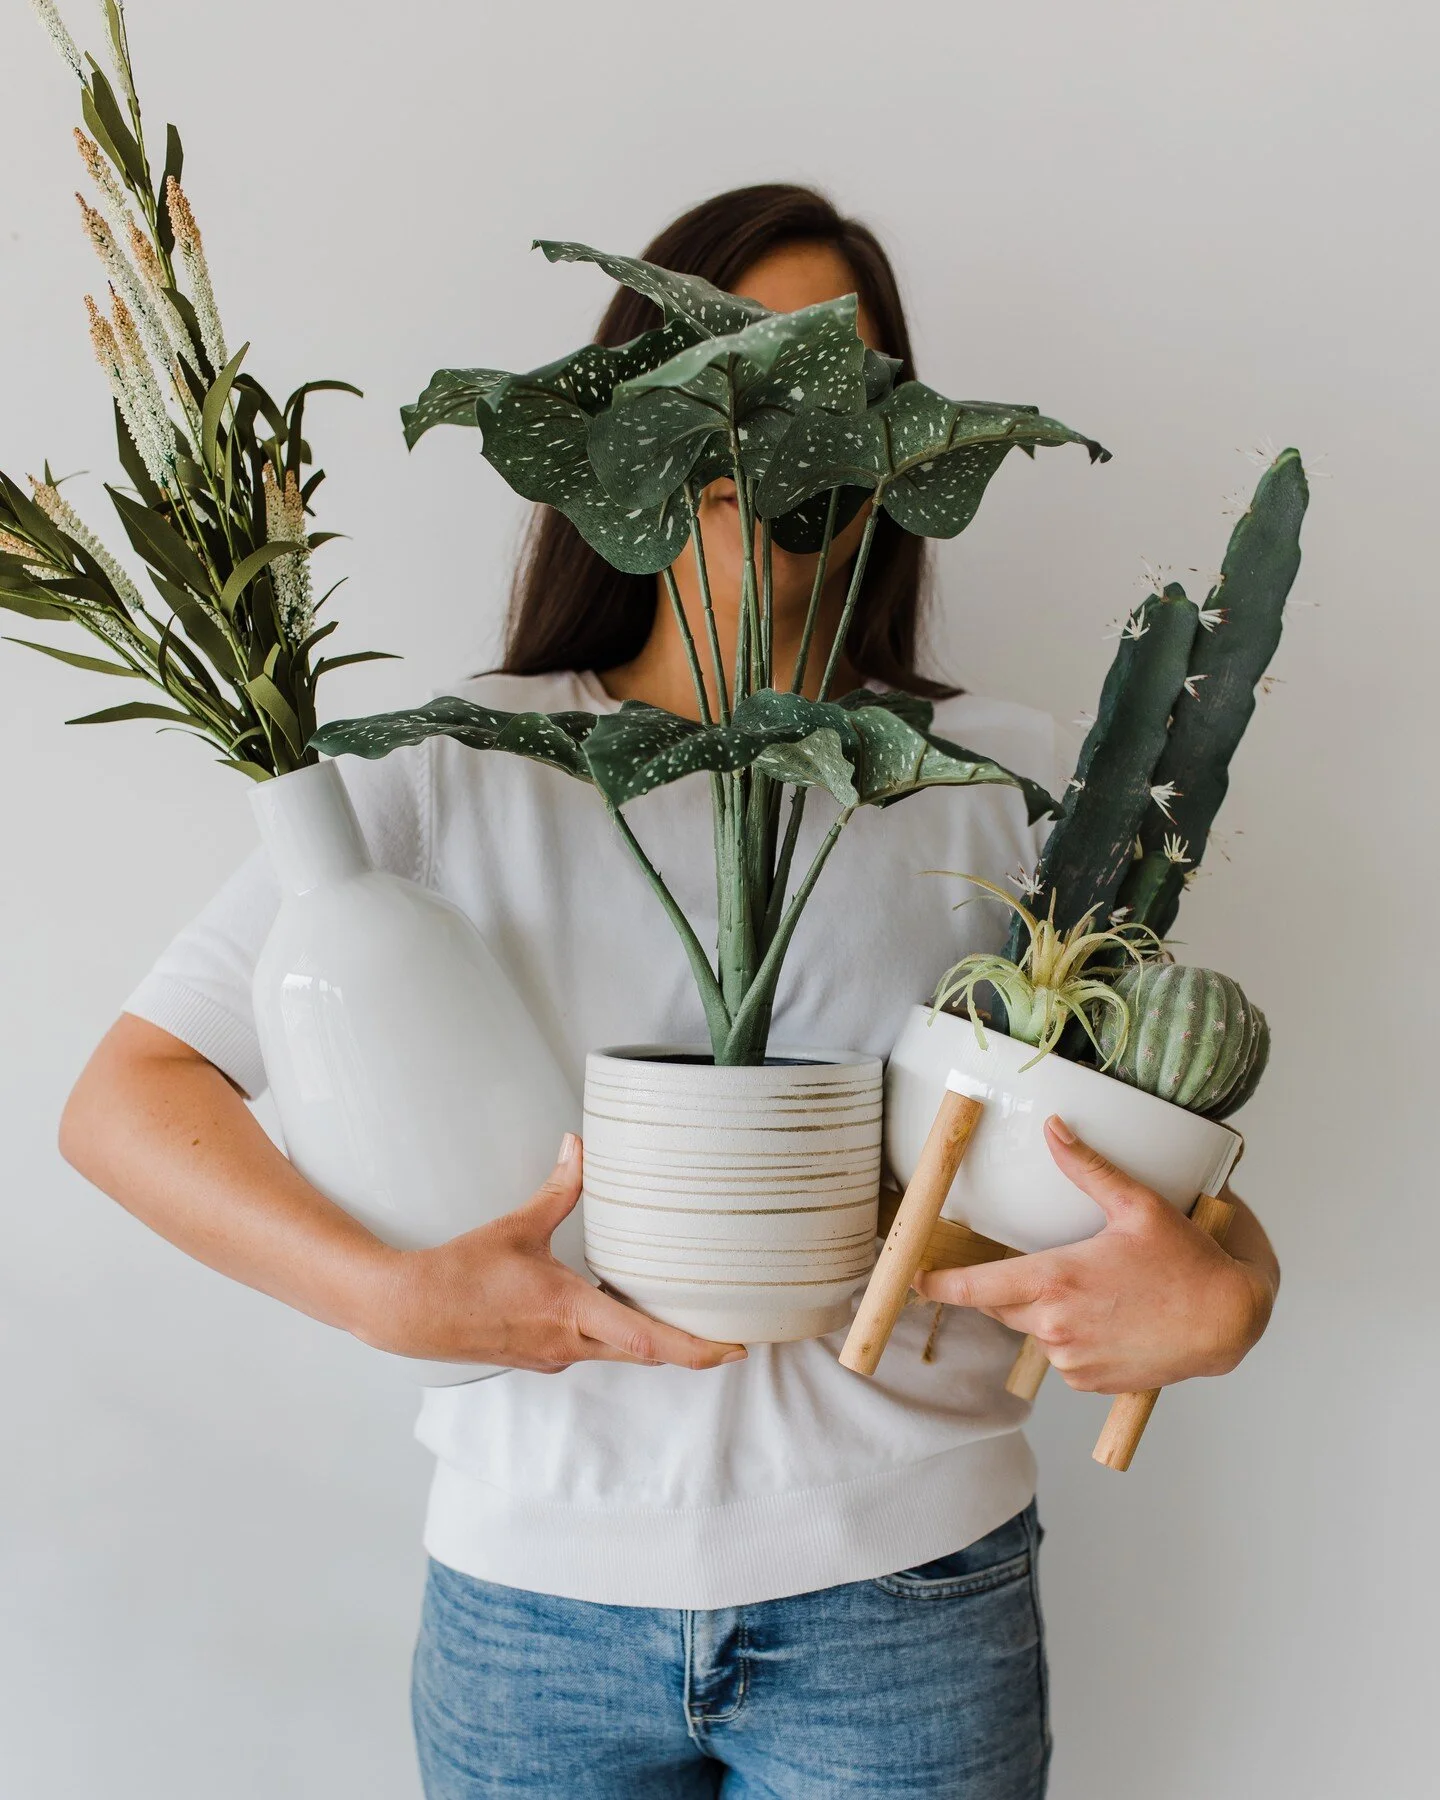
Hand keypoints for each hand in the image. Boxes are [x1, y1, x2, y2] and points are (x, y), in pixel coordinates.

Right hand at [356, 1134, 746, 1373]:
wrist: (410, 1313)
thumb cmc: (460, 1274)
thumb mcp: (517, 1226)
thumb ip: (558, 1189)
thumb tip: (578, 1147)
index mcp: (570, 1309)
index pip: (649, 1341)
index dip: (697, 1348)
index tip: (734, 1348)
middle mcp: (569, 1342)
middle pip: (646, 1353)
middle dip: (689, 1346)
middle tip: (730, 1336)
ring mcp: (555, 1354)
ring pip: (618, 1351)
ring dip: (649, 1337)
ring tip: (683, 1315)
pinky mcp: (540, 1356)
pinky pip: (590, 1347)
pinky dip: (612, 1334)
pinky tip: (615, 1309)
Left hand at [914, 1115, 1274, 1392]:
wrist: (1227, 1320)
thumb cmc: (1186, 1261)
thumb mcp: (1137, 1205)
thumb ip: (1087, 1168)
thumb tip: (1055, 1129)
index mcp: (1055, 1281)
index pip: (975, 1288)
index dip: (939, 1285)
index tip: (915, 1280)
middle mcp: (1055, 1326)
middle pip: (1001, 1306)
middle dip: (1008, 1287)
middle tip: (1043, 1268)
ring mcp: (1071, 1359)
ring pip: (1033, 1331)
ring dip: (1045, 1312)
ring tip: (1095, 1291)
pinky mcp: (1089, 1382)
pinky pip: (1061, 1356)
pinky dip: (1071, 1337)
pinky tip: (1107, 1318)